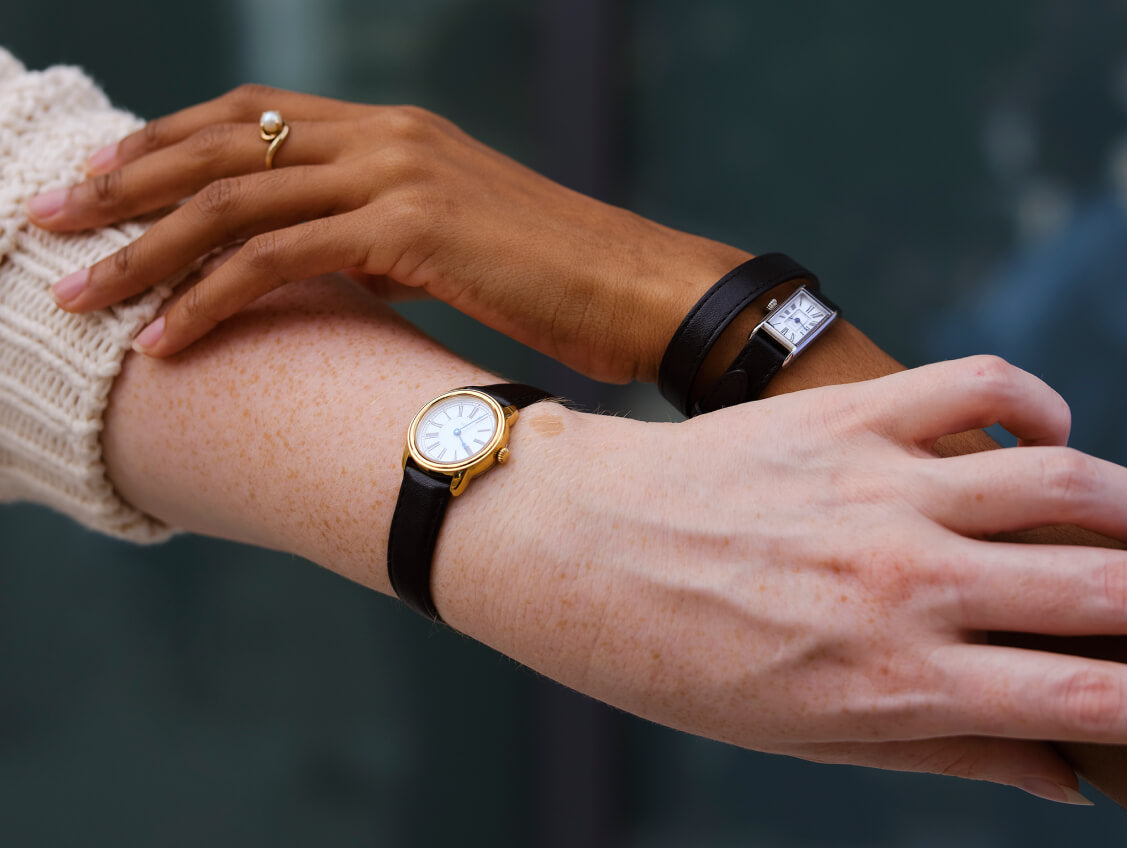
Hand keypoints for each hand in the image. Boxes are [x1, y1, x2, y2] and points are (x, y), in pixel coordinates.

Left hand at [28, 84, 742, 381]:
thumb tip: (334, 264)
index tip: (105, 184)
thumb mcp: (462, 241)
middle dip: (124, 185)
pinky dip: (212, 297)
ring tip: (77, 296)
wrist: (644, 291)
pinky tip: (168, 338)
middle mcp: (387, 135)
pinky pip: (279, 258)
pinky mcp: (412, 227)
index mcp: (396, 131)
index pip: (253, 116)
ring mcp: (399, 174)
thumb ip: (389, 232)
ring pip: (233, 202)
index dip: (167, 144)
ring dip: (143, 250)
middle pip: (222, 146)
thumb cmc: (562, 282)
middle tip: (49, 222)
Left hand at [438, 356, 1126, 805]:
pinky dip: (1040, 405)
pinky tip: (1049, 438)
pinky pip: (980, 385)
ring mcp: (879, 485)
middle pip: (1109, 590)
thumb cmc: (682, 658)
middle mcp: (903, 579)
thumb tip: (1066, 773)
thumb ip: (945, 747)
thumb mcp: (808, 737)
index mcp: (895, 678)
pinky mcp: (848, 415)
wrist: (579, 548)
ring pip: (1066, 481)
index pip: (1091, 698)